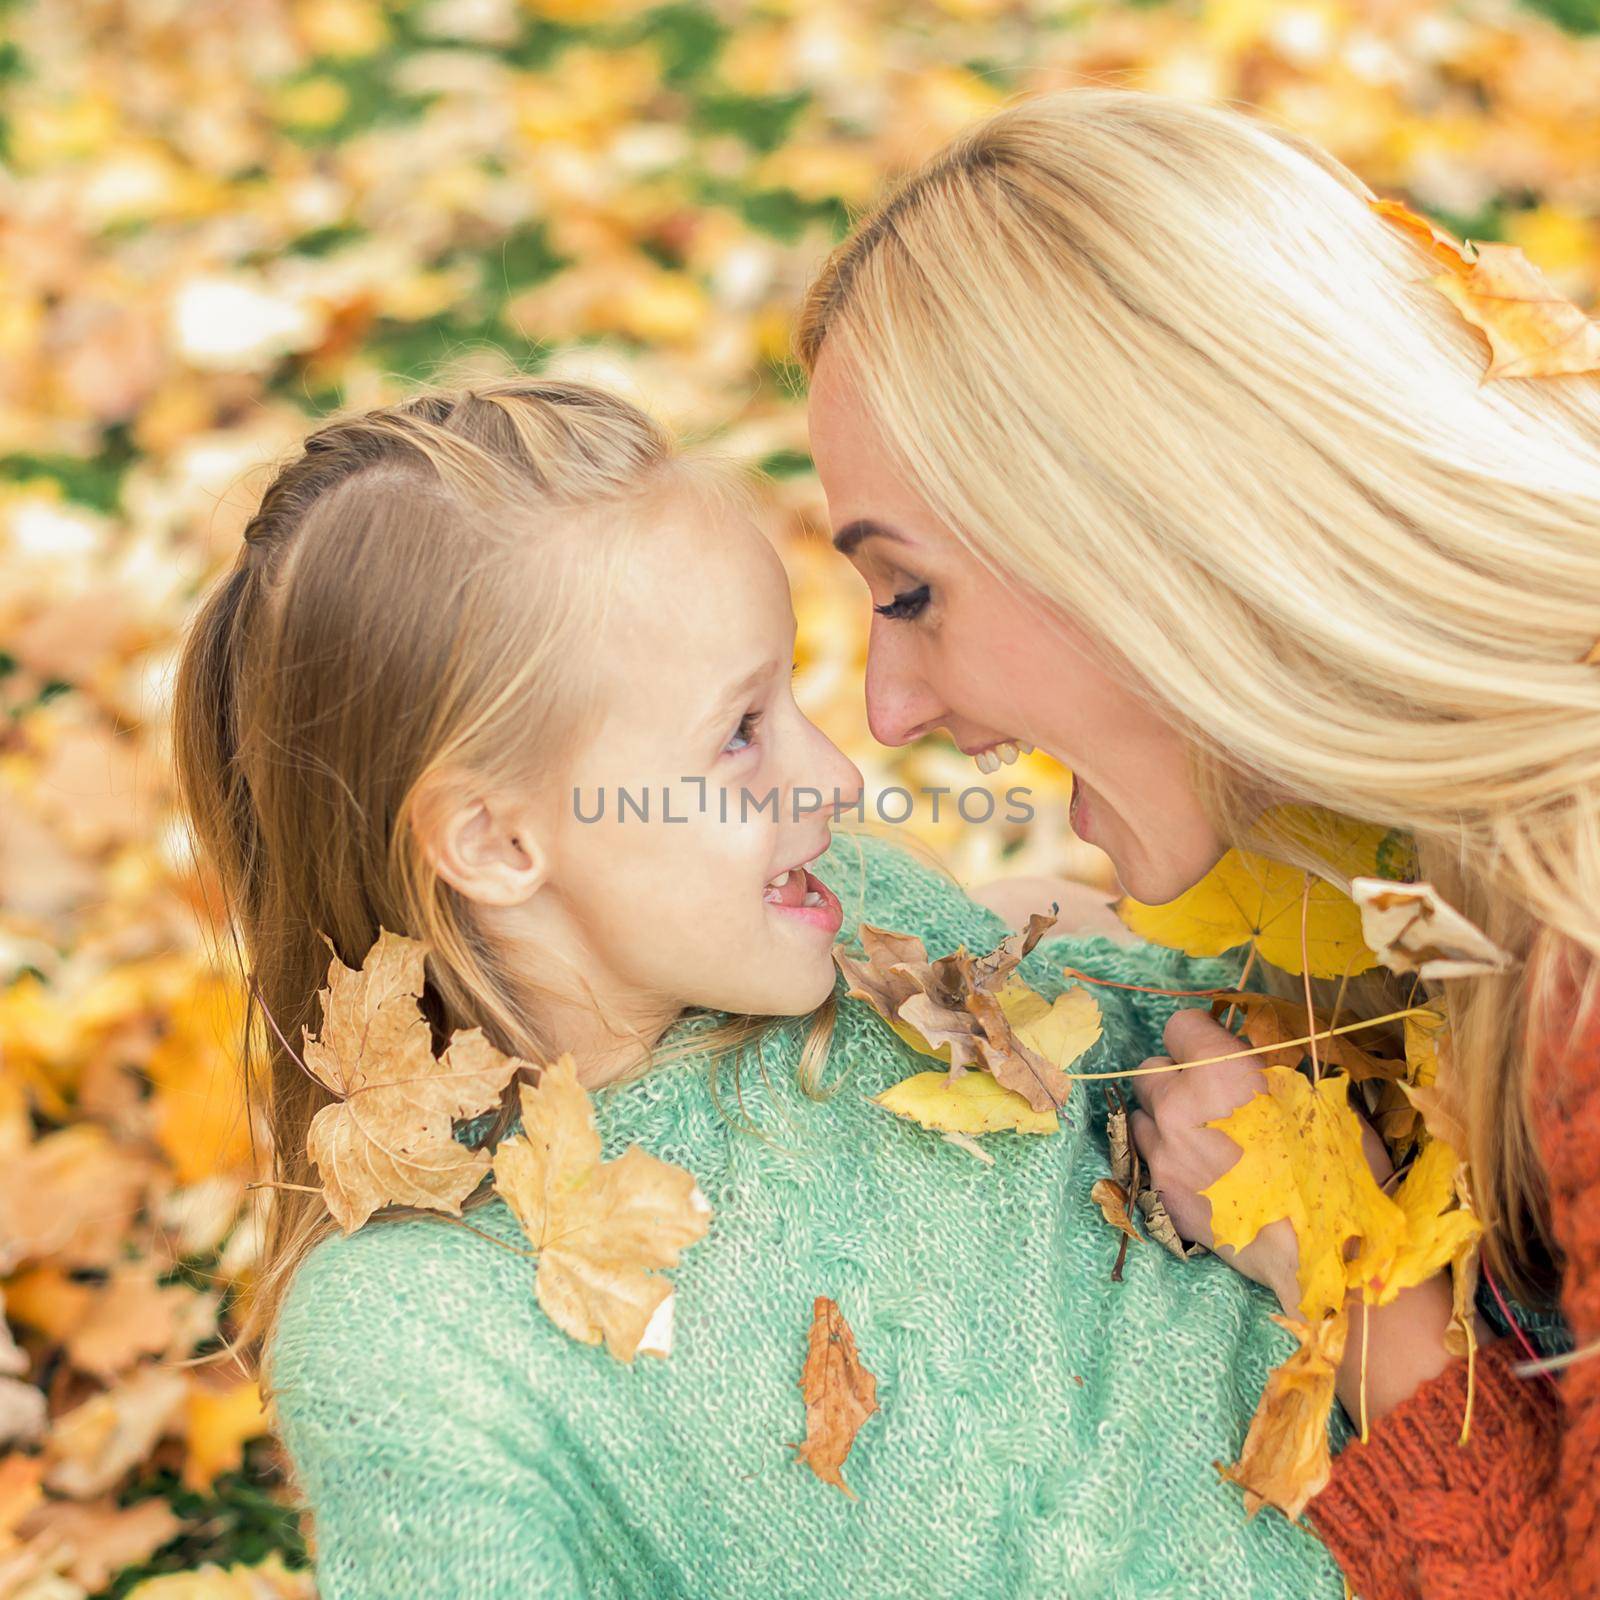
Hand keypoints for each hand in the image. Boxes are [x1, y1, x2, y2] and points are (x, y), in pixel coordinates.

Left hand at [1130, 1009, 1466, 1425]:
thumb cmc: (1336, 1170)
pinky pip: (1153, 1158)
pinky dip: (1172, 1157)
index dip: (1202, 1036)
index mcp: (1218, 1070)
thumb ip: (1268, 1069)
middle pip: (1152, 1068)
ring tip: (1208, 1136)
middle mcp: (1179, 1104)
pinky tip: (1209, 1173)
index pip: (1179, 1025)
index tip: (1218, 1051)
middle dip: (1178, 1076)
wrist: (1325, 1255)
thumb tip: (1245, 1055)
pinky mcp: (1163, 1193)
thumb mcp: (1319, 1099)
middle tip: (1213, 1097)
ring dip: (1168, 1117)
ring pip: (1144, 1113)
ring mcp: (1164, 1152)